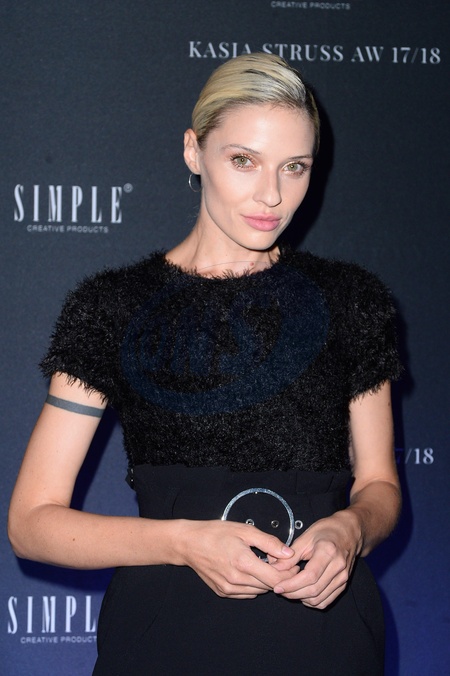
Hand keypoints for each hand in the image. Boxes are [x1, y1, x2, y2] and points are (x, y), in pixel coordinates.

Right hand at [177, 519, 297, 598]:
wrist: (189, 543)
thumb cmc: (215, 533)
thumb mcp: (245, 530)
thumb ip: (269, 542)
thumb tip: (288, 553)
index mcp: (244, 563)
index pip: (276, 579)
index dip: (289, 573)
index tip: (293, 564)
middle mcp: (237, 580)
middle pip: (269, 586)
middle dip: (279, 575)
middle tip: (279, 561)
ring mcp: (229, 589)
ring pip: (259, 591)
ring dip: (266, 581)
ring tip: (263, 564)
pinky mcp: (223, 592)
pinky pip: (246, 594)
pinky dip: (253, 585)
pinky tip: (250, 571)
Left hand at [270, 510, 361, 608]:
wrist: (349, 531)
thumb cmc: (327, 530)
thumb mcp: (306, 537)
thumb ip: (291, 554)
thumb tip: (275, 567)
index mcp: (328, 552)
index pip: (309, 576)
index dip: (292, 585)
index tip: (278, 587)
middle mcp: (338, 567)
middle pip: (314, 590)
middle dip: (293, 594)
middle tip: (280, 590)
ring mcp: (343, 577)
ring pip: (319, 599)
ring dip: (301, 599)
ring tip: (289, 591)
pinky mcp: (343, 584)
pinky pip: (326, 600)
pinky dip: (312, 601)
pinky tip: (303, 594)